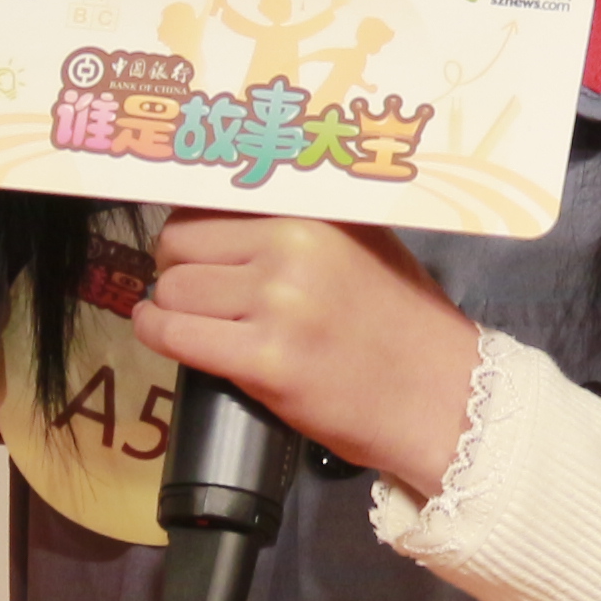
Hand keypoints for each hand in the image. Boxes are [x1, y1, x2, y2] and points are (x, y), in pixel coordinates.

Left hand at [125, 214, 483, 495]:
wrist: (444, 397)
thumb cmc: (405, 325)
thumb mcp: (364, 244)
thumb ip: (303, 222)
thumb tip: (229, 209)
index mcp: (314, 214)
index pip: (210, 202)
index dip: (191, 230)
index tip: (190, 250)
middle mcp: (294, 247)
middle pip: (181, 243)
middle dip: (174, 267)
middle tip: (189, 291)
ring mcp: (279, 304)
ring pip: (175, 290)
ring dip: (167, 306)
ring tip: (180, 317)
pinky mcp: (266, 361)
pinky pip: (176, 336)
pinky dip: (157, 334)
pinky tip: (162, 334)